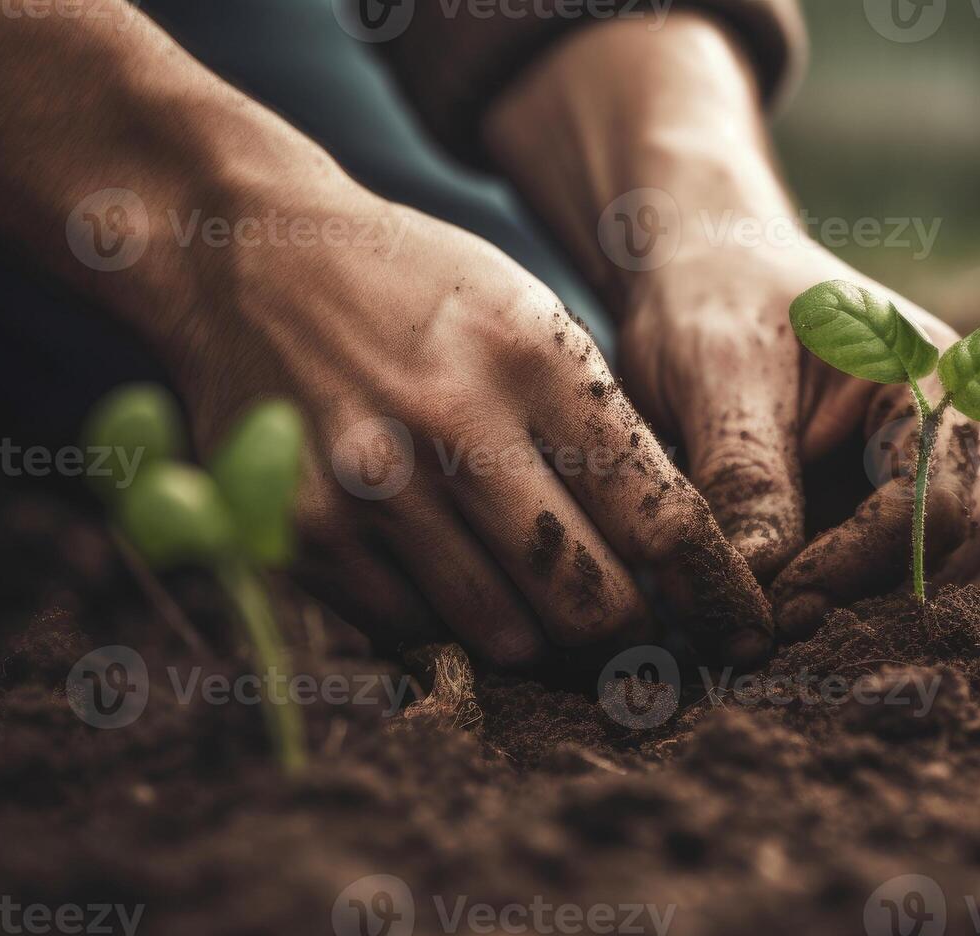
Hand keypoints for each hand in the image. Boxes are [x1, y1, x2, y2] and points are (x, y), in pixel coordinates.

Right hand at [161, 185, 773, 667]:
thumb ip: (604, 431)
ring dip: (541, 637)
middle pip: (591, 599)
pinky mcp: (302, 533)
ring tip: (545, 606)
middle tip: (635, 628)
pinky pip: (413, 630)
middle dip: (629, 631)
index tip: (732, 625)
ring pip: (507, 634)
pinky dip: (448, 624)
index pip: (659, 518)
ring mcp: (370, 485)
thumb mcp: (532, 319)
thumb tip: (678, 557)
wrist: (247, 255)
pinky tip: (453, 580)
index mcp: (535, 360)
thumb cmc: (419, 291)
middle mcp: (453, 424)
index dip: (709, 591)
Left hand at [617, 240, 979, 637]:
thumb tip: (757, 595)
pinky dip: (868, 602)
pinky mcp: (924, 501)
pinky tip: (800, 605)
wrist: (711, 274)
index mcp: (938, 371)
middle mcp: (972, 420)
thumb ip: (745, 475)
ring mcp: (958, 463)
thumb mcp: (714, 374)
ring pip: (964, 571)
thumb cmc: (713, 303)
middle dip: (886, 599)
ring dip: (880, 609)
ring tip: (784, 619)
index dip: (859, 567)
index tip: (775, 605)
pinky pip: (926, 573)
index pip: (939, 502)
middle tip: (782, 628)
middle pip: (978, 544)